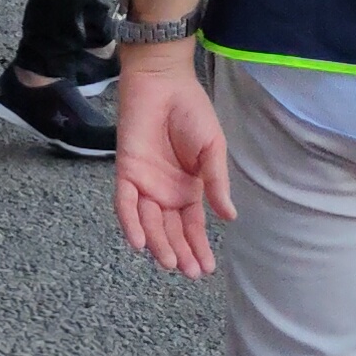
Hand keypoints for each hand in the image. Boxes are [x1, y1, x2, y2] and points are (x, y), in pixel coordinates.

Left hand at [111, 58, 232, 277]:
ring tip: (169, 262)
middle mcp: (166, 192)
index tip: (206, 270)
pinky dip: (131, 223)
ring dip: (158, 244)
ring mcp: (145, 184)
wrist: (164, 83)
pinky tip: (140, 242)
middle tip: (188, 272)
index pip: (193, 227)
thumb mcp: (213, 150)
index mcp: (189, 189)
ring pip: (149, 223)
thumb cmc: (192, 112)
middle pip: (171, 231)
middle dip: (179, 253)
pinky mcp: (126, 172)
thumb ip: (216, 183)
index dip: (199, 248)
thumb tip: (230, 217)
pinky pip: (126, 203)